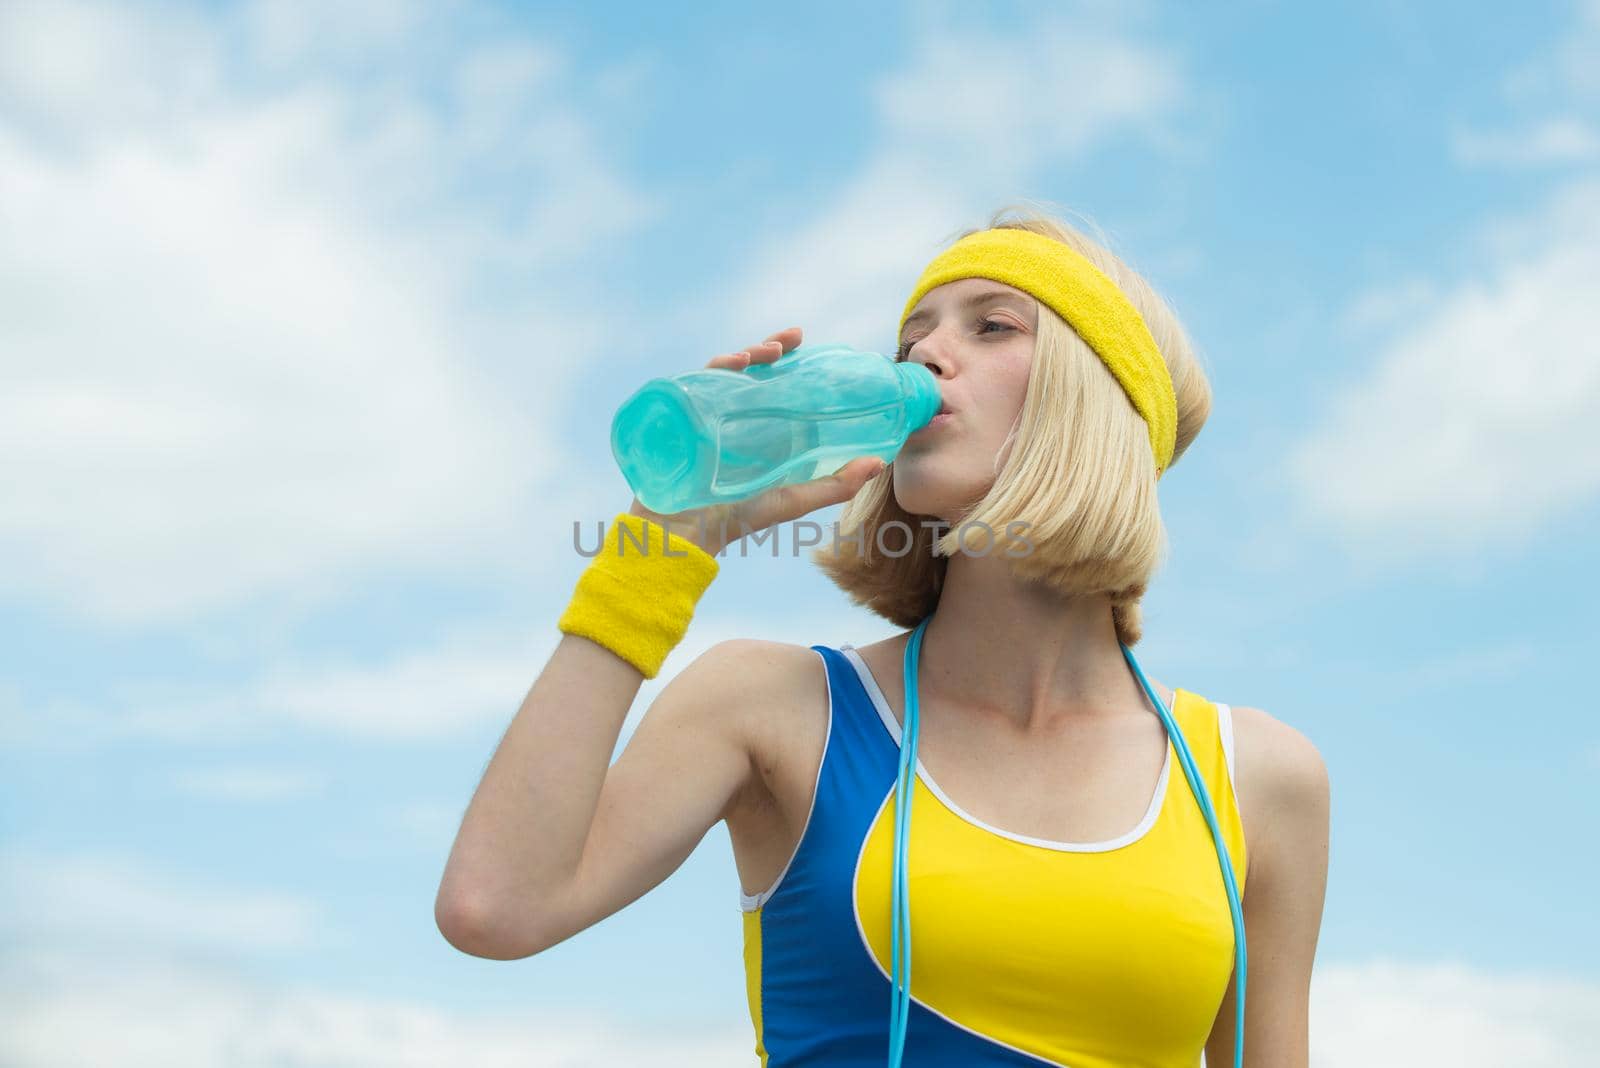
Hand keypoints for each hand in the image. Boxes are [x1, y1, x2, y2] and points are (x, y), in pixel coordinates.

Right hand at [627, 326, 888, 555]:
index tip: (806, 343)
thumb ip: (835, 485)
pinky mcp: (683, 418)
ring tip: (770, 352)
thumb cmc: (738, 519)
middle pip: (751, 372)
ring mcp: (706, 416)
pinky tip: (734, 364)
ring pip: (726, 373)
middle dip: (771, 348)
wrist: (683, 535)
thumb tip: (879, 464)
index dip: (789, 361)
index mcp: (759, 430)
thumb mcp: (793, 499)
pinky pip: (696, 385)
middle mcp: (732, 418)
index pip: (773, 385)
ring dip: (747, 354)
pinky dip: (716, 370)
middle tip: (794, 338)